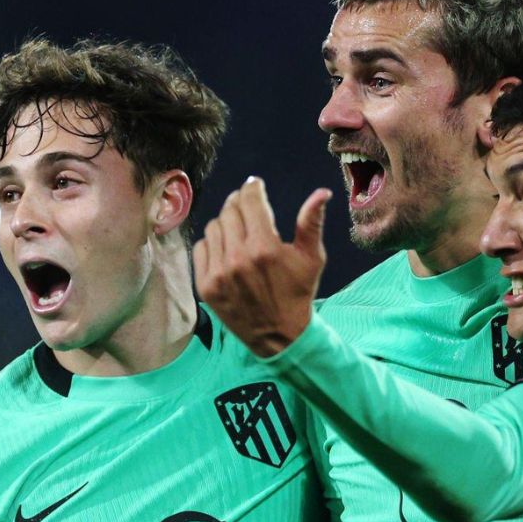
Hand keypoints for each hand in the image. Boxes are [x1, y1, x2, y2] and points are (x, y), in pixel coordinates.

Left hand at [195, 178, 331, 356]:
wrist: (279, 336)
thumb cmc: (297, 293)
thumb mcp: (311, 258)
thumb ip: (311, 223)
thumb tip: (321, 193)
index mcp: (265, 248)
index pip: (250, 201)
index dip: (252, 188)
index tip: (254, 185)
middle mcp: (239, 258)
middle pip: (230, 211)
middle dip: (239, 203)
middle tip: (247, 206)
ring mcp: (219, 273)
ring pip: (214, 227)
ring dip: (226, 223)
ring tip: (239, 231)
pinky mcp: (206, 286)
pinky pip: (201, 248)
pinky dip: (212, 244)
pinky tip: (227, 251)